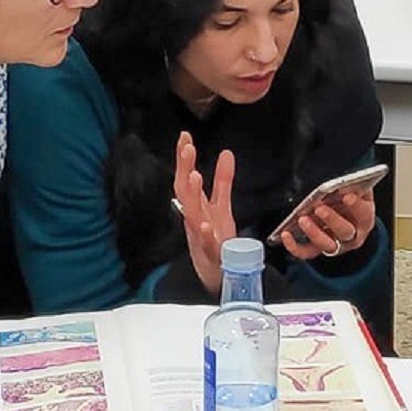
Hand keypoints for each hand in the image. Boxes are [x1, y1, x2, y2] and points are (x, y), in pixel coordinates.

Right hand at [173, 132, 238, 297]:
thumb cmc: (216, 239)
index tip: (185, 136)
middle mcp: (194, 218)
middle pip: (185, 191)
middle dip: (185, 169)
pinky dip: (204, 233)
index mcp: (196, 206)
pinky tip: (203, 223)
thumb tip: (226, 153)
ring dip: (193, 195)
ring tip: (195, 175)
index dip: (185, 158)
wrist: (219, 274)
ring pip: (192, 214)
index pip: (187, 178)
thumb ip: (223, 181)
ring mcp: (200, 236)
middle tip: (187, 147)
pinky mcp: (211, 253)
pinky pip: (206, 243)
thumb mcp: (221, 207)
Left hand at [281, 190, 376, 260]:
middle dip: (332, 219)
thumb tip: (347, 179)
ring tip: (302, 219)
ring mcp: (336, 244)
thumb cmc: (352, 203)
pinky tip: (286, 234)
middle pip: (345, 231)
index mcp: (365, 219)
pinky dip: (295, 247)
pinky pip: (307, 252)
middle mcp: (353, 235)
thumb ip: (355, 185)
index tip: (347, 196)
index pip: (364, 215)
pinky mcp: (320, 249)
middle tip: (319, 208)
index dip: (357, 206)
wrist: (349, 220)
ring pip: (327, 244)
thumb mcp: (358, 191)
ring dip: (314, 232)